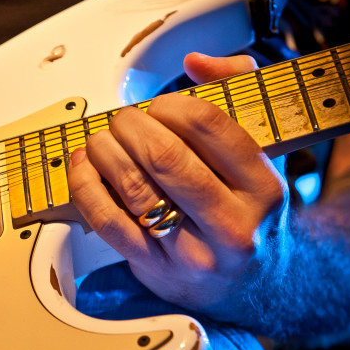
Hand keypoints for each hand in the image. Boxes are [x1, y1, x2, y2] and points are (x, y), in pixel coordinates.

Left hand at [67, 54, 287, 321]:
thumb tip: (195, 62)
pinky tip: (85, 166)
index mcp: (264, 187)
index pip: (210, 126)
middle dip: (131, 126)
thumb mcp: (264, 152)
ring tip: (101, 139)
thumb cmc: (247, 211)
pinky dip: (86, 186)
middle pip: (165, 156)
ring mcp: (191, 252)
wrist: (249, 287)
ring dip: (105, 151)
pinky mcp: (154, 269)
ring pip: (133, 187)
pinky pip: (108, 221)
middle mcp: (232, 224)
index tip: (158, 106)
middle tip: (123, 120)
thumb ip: (238, 92)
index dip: (172, 105)